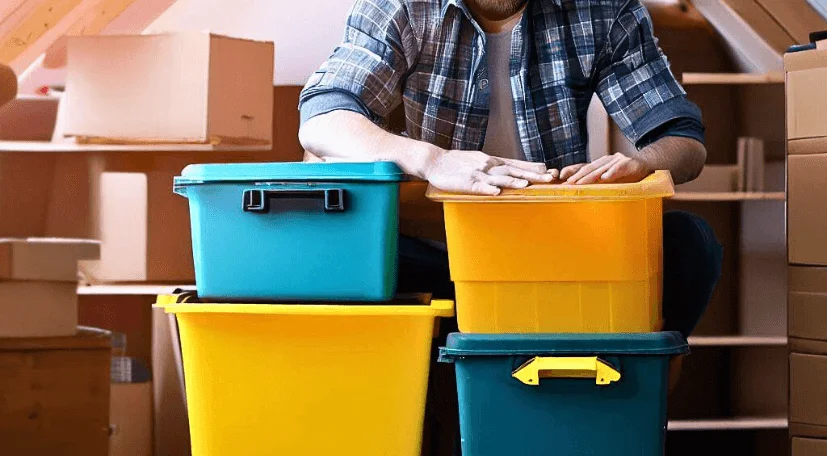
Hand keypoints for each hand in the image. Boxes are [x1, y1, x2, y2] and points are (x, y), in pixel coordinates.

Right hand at [425, 149, 554, 194]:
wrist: (436, 161)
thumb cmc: (459, 162)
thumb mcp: (482, 160)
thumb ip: (498, 166)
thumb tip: (517, 171)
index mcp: (493, 161)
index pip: (517, 164)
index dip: (534, 168)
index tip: (550, 170)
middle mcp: (489, 165)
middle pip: (514, 170)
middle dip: (532, 175)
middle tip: (549, 178)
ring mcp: (478, 173)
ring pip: (498, 178)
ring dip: (513, 181)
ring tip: (526, 184)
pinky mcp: (466, 182)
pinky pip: (478, 187)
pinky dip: (488, 189)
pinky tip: (496, 192)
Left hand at [558, 153, 651, 184]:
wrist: (649, 165)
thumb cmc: (628, 175)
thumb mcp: (612, 179)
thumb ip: (599, 183)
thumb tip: (583, 193)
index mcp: (601, 164)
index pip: (584, 167)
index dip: (573, 172)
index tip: (562, 179)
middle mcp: (607, 160)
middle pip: (590, 168)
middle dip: (578, 176)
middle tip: (569, 184)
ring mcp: (618, 160)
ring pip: (602, 168)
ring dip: (591, 176)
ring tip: (581, 183)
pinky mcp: (630, 162)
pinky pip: (620, 167)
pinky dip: (612, 172)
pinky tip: (605, 177)